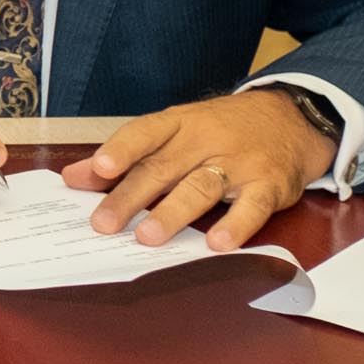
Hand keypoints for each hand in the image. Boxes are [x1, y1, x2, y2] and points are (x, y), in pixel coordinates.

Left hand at [64, 85, 334, 248]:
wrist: (291, 118)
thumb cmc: (222, 129)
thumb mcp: (176, 132)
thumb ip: (126, 157)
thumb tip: (72, 178)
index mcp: (180, 123)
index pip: (145, 133)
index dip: (121, 150)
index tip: (99, 170)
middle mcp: (207, 140)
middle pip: (164, 168)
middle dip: (131, 197)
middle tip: (104, 223)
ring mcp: (240, 162)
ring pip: (200, 187)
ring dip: (172, 213)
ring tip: (147, 237)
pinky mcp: (270, 185)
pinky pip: (252, 207)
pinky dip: (235, 225)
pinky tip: (216, 245)